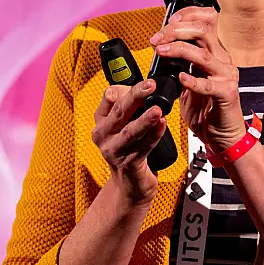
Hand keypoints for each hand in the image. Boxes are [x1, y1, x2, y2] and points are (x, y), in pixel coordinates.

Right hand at [91, 79, 165, 202]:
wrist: (130, 182)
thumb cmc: (129, 147)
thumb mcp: (124, 123)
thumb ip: (129, 105)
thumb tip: (136, 88)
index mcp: (101, 121)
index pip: (109, 98)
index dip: (127, 89)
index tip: (145, 82)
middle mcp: (103, 135)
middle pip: (119, 112)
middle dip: (136, 97)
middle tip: (151, 86)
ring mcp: (114, 151)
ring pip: (130, 132)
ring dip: (145, 120)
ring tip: (157, 111)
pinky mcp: (128, 164)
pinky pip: (143, 147)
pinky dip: (154, 135)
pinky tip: (162, 125)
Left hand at [150, 8, 246, 153]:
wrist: (222, 136)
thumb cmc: (207, 109)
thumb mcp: (189, 81)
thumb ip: (180, 64)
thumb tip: (160, 49)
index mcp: (214, 53)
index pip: (206, 21)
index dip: (187, 16)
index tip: (167, 23)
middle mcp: (222, 60)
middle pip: (203, 30)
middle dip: (176, 31)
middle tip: (157, 39)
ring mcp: (226, 76)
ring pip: (203, 54)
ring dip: (179, 49)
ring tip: (161, 52)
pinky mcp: (227, 93)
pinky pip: (208, 85)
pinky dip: (192, 80)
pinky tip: (181, 78)